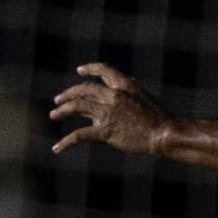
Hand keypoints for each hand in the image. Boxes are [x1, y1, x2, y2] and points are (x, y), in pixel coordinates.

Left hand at [50, 62, 172, 156]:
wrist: (165, 133)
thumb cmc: (160, 118)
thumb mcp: (147, 97)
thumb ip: (133, 89)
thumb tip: (129, 80)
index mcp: (125, 86)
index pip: (104, 70)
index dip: (90, 69)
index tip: (80, 71)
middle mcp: (113, 95)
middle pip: (84, 89)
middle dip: (68, 94)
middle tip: (58, 100)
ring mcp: (108, 112)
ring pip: (77, 107)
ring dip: (62, 111)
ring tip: (53, 115)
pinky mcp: (105, 130)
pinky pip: (80, 135)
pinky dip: (66, 142)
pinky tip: (57, 148)